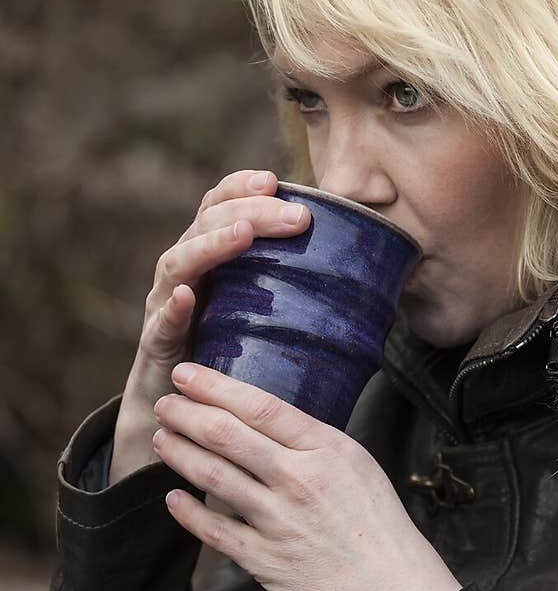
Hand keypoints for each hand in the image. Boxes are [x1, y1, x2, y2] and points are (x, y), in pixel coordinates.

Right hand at [112, 169, 312, 481]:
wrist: (182, 410)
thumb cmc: (232, 356)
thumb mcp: (265, 314)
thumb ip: (296, 290)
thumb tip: (369, 278)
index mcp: (211, 257)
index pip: (219, 206)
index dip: (242, 188)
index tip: (277, 180)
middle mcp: (184, 272)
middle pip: (206, 224)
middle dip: (249, 213)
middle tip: (295, 215)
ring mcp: (165, 306)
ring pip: (178, 263)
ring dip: (211, 246)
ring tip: (242, 236)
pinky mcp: (156, 345)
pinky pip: (160, 324)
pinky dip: (173, 309)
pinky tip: (188, 298)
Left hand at [152, 362, 463, 590]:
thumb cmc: (381, 531)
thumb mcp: (360, 468)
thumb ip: (315, 446)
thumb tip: (269, 425)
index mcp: (327, 450)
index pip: (260, 406)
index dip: (215, 387)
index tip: (186, 374)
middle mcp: (300, 480)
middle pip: (228, 435)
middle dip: (186, 414)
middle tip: (163, 403)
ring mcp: (280, 521)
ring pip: (214, 476)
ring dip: (179, 454)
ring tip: (160, 440)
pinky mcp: (265, 561)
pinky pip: (215, 530)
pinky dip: (188, 512)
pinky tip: (171, 498)